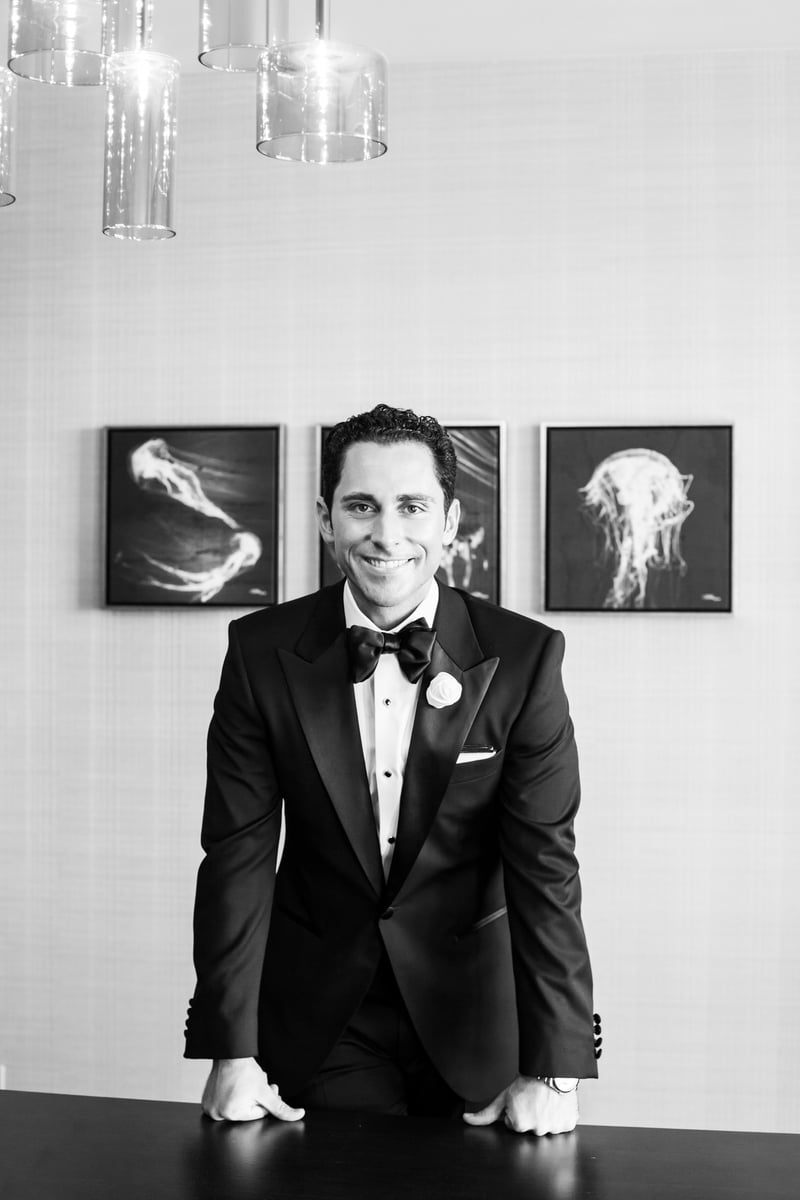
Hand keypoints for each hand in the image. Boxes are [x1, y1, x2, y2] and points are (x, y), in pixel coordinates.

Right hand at [201, 1057, 304, 1122]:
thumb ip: (281, 1107)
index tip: (271, 1089)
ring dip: (247, 1095)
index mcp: (231, 1115)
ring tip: (249, 1082)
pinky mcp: (206, 1099)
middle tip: (263, 1084)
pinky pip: (225, 1101)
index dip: (267, 1101)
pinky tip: (237, 1083)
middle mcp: (217, 1114)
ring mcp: (210, 1107)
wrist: (230, 1053)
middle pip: (247, 1110)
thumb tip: (298, 1115)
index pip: (258, 1114)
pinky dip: (234, 1093)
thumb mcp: (266, 1091)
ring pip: (237, 1105)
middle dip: (257, 1098)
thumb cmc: (245, 1070)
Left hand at [463, 1075, 577, 1134]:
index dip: (517, 1112)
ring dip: (546, 1117)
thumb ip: (485, 1113)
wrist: (550, 1068)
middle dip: (530, 1116)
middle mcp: (537, 1130)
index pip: (514, 1125)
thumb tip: (468, 1120)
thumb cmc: (528, 1081)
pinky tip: (555, 1104)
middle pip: (530, 1128)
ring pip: (546, 1127)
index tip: (522, 1101)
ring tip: (544, 1100)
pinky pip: (562, 1125)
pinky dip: (560, 1116)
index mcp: (519, 1125)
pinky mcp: (568, 1124)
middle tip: (533, 1100)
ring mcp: (554, 1129)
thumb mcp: (503, 1096)